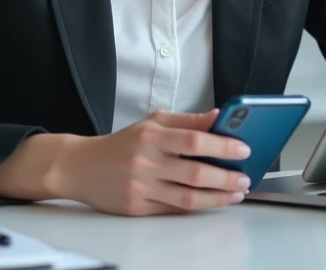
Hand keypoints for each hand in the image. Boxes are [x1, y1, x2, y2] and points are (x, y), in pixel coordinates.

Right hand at [51, 109, 253, 215]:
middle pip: (196, 172)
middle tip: (245, 178)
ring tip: (236, 194)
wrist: (80, 167)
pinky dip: (197, 207)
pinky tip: (212, 202)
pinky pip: (173, 210)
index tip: (243, 149)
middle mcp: (147, 161)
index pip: (194, 139)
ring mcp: (142, 187)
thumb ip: (187, 121)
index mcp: (152, 136)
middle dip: (227, 177)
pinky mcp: (137, 208)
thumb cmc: (122, 143)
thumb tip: (219, 117)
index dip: (222, 145)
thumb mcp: (152, 122)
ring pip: (188, 197)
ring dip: (218, 197)